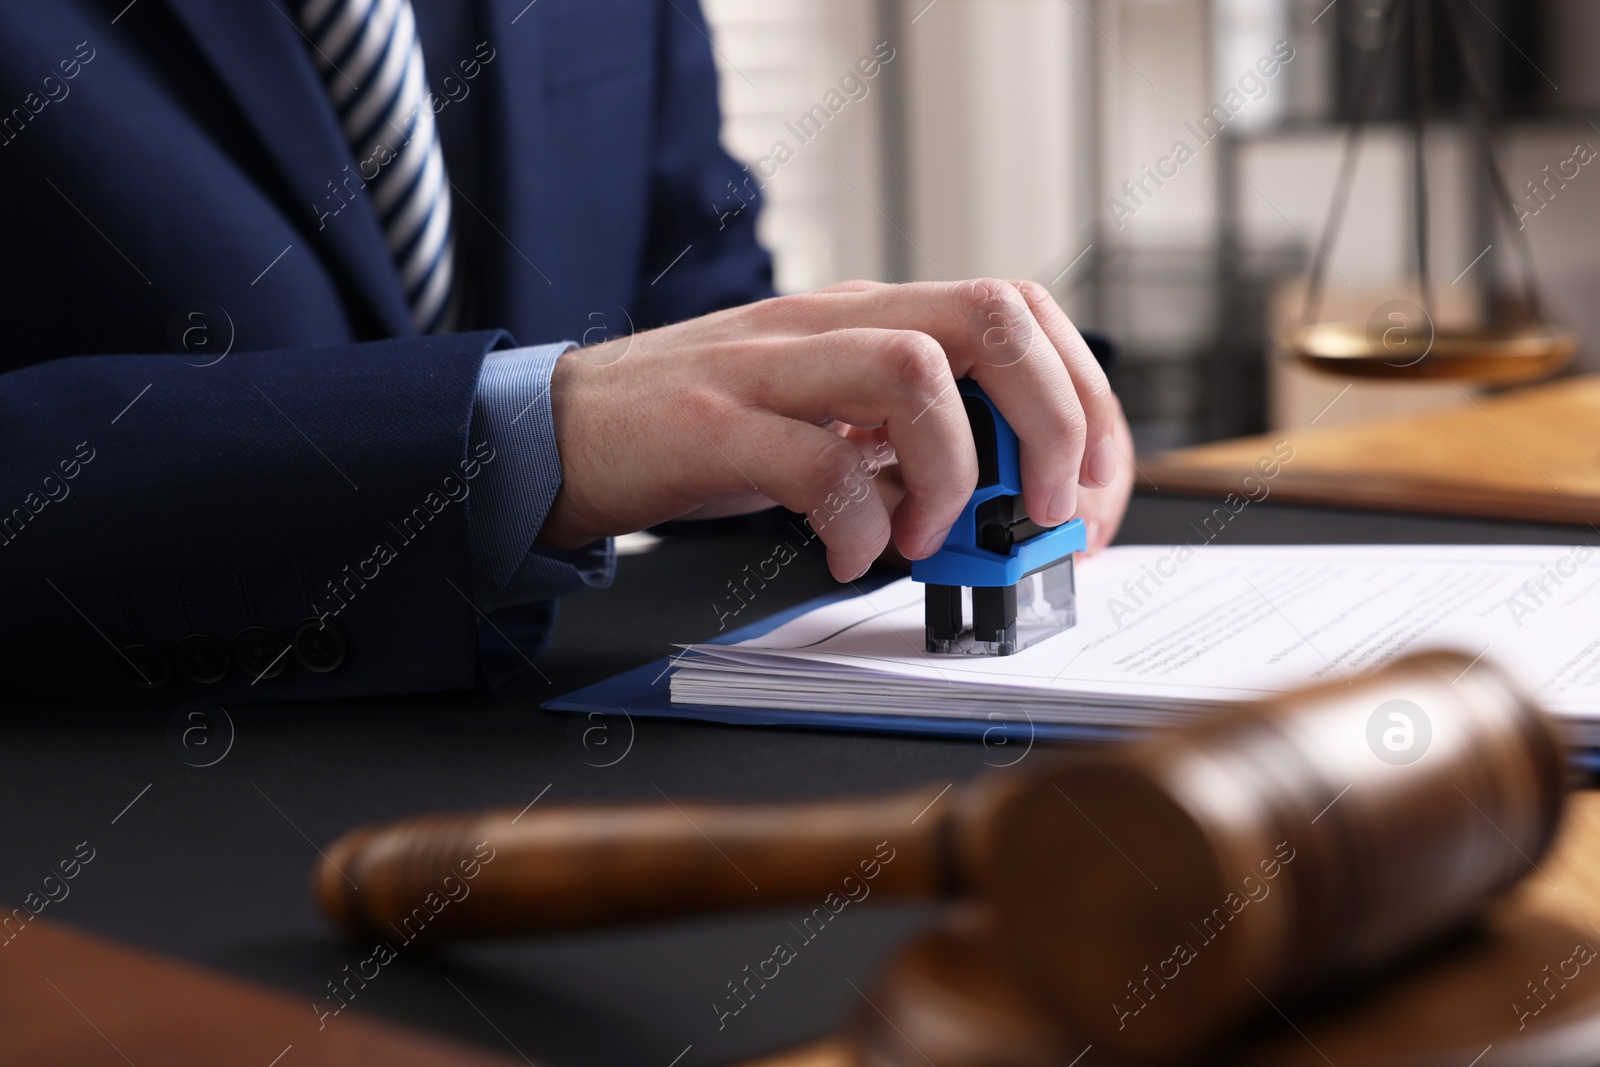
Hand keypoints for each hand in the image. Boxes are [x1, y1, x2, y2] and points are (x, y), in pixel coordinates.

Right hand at [540, 279, 1124, 581]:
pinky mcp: (714, 423)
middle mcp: (835, 322)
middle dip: (1058, 425)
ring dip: (957, 474)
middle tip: (1049, 515)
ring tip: (930, 539)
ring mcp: (772, 365)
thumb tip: (1003, 504)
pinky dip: (856, 525)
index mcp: (873, 317)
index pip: (1022, 315)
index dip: (1085, 405)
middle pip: (994, 318)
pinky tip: (849, 557)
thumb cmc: (700, 433)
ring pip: (916, 372)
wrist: (560, 432)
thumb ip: (908, 448)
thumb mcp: (828, 427)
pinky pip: (817, 464)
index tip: (1090, 496)